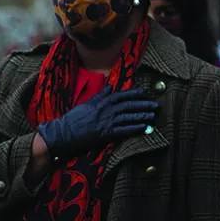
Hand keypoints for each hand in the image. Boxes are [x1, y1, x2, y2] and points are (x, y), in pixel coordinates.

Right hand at [38, 85, 158, 158]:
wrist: (64, 133)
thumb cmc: (74, 118)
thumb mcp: (87, 103)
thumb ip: (100, 95)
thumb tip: (109, 86)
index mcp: (101, 101)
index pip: (121, 95)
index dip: (134, 93)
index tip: (144, 92)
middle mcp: (106, 110)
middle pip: (128, 105)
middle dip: (143, 104)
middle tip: (155, 104)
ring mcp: (107, 122)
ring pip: (128, 117)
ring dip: (142, 116)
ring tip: (153, 115)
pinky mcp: (106, 133)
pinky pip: (124, 130)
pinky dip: (135, 128)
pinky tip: (144, 127)